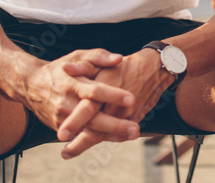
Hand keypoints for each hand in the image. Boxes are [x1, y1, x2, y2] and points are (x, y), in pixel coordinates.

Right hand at [18, 49, 135, 143]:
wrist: (31, 84)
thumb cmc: (61, 69)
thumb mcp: (78, 56)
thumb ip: (99, 56)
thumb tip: (118, 58)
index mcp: (73, 83)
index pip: (95, 91)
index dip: (113, 95)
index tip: (132, 98)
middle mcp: (67, 103)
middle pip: (93, 118)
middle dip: (115, 125)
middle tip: (135, 128)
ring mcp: (63, 118)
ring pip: (88, 130)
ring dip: (111, 135)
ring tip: (132, 135)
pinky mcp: (60, 127)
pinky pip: (82, 135)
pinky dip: (100, 137)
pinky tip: (119, 137)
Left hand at [59, 49, 175, 158]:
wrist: (154, 68)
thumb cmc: (124, 65)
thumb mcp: (102, 61)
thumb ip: (83, 67)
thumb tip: (65, 68)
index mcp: (105, 88)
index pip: (87, 108)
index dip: (74, 122)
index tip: (60, 134)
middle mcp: (115, 104)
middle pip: (96, 128)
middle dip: (79, 143)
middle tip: (65, 154)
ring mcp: (126, 113)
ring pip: (106, 134)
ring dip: (88, 144)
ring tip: (71, 152)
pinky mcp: (134, 118)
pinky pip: (118, 133)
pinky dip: (104, 139)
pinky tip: (91, 143)